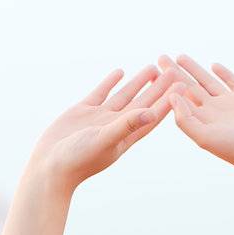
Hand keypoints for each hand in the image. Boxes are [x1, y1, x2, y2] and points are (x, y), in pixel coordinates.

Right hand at [29, 64, 179, 190]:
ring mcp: (100, 119)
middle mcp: (116, 127)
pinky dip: (110, 82)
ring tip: (153, 67)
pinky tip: (119, 71)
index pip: (153, 116)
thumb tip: (151, 113)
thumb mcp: (104, 140)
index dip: (169, 101)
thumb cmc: (77, 160)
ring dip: (139, 83)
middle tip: (174, 70)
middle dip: (159, 88)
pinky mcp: (83, 112)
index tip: (184, 86)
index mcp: (126, 137)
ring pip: (124, 96)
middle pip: (143, 103)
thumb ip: (126, 126)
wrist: (48, 167)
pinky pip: (101, 93)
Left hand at [160, 54, 233, 174]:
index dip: (167, 84)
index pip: (179, 98)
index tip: (153, 71)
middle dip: (175, 72)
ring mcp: (230, 103)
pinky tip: (213, 65)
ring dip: (194, 69)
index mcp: (201, 120)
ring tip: (180, 56)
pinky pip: (232, 81)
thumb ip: (185, 119)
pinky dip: (223, 73)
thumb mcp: (203, 137)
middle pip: (189, 86)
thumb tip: (171, 97)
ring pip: (208, 81)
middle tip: (161, 57)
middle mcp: (213, 111)